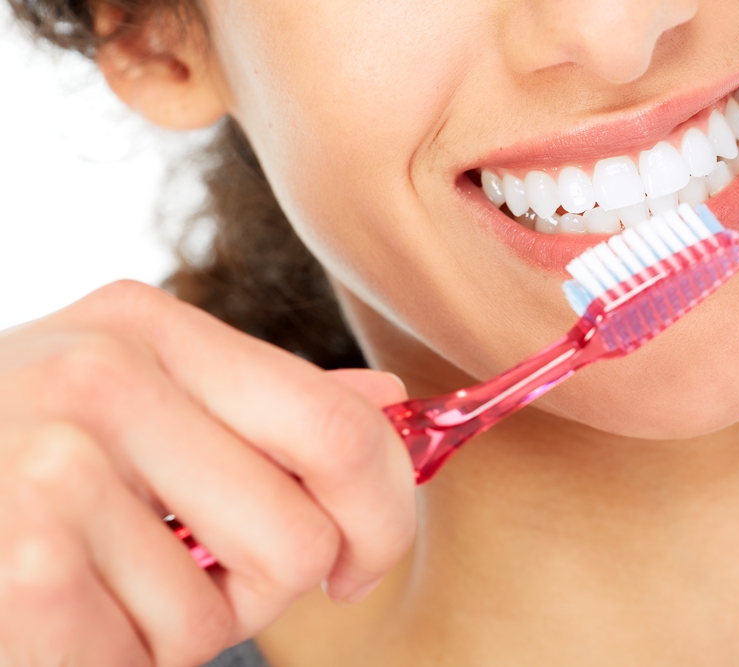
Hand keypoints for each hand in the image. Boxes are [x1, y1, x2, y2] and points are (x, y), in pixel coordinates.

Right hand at [0, 281, 415, 665]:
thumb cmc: (16, 457)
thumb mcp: (141, 399)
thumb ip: (266, 407)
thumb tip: (387, 401)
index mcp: (153, 327)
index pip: (342, 429)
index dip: (382, 514)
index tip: (357, 560)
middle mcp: (106, 375)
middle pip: (303, 535)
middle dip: (272, 587)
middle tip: (205, 577)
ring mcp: (53, 461)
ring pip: (222, 611)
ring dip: (178, 629)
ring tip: (105, 585)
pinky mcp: (23, 556)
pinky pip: (144, 653)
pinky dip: (113, 657)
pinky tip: (57, 612)